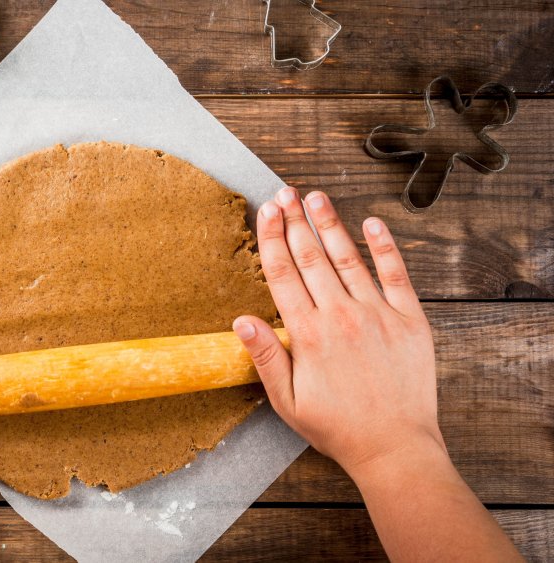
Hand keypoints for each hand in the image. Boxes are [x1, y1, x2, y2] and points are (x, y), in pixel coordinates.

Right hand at [233, 187, 443, 475]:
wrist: (393, 447)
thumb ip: (266, 357)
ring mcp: (378, 315)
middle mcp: (341, 317)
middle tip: (285, 193)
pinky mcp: (409, 320)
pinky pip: (396, 275)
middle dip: (295, 221)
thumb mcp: (288, 402)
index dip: (272, 239)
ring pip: (348, 259)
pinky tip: (373, 223)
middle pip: (311, 258)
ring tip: (316, 197)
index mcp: (308, 336)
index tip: (266, 212)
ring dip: (331, 225)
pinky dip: (385, 247)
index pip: (283, 274)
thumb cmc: (337, 427)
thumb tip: (241, 321)